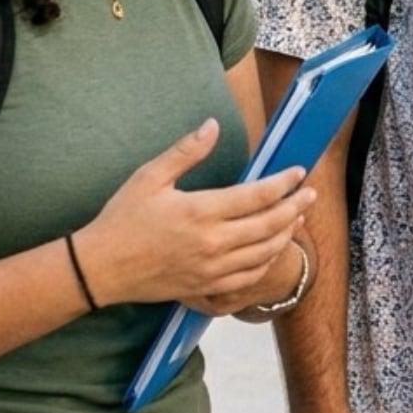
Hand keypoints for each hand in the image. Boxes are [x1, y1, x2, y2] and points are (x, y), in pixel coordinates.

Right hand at [71, 119, 309, 307]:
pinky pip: (248, 277)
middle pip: (269, 225)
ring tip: (297, 218)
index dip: (284, 183)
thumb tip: (211, 126)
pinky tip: (271, 250)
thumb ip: (185, 151)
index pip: (257, 195)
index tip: (298, 172)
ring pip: (264, 253)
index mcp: (201, 211)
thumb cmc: (122, 219)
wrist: (100, 269)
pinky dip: (267, 262)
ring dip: (286, 234)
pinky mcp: (206, 287)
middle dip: (295, 207)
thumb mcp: (149, 177)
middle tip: (311, 195)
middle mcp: (213, 243)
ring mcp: (211, 269)